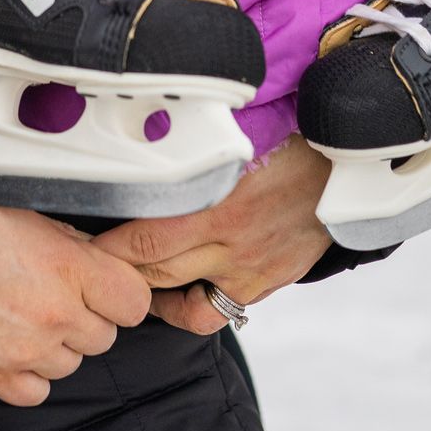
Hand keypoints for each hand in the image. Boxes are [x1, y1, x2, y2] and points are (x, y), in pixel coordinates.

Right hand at [0, 206, 151, 406]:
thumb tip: (96, 259)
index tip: (107, 287)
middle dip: (86, 318)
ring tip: (24, 317)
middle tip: (55, 297)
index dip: (122, 293)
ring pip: (71, 364)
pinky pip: (37, 391)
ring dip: (56, 345)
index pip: (134, 300)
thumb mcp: (28, 218)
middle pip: (104, 336)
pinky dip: (29, 374)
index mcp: (68, 268)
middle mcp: (56, 316)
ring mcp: (28, 352)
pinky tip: (12, 347)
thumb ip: (70, 244)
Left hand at [91, 134, 332, 335]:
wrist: (351, 162)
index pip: (143, 239)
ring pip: (185, 306)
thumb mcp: (240, 130)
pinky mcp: (269, 282)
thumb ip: (194, 140)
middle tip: (89, 264)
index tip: (79, 239)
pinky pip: (220, 310)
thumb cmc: (291, 132)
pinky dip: (194, 305)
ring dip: (152, 296)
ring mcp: (252, 270)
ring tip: (133, 281)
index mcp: (219, 202)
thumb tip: (147, 120)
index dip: (105, 247)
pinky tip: (181, 288)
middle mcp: (232, 244)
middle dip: (116, 273)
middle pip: (154, 273)